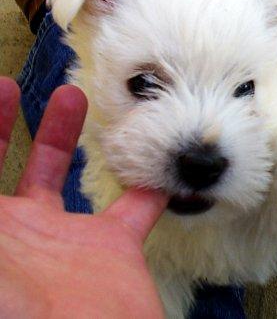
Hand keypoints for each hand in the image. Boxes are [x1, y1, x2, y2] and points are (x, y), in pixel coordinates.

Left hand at [0, 77, 167, 318]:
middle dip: (1, 124)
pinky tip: (153, 157)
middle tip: (11, 87)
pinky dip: (146, 183)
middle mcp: (16, 234)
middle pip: (3, 168)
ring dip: (62, 135)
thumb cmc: (25, 308)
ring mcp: (63, 239)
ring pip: (59, 176)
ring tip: (73, 97)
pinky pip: (133, 207)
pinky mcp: (112, 248)